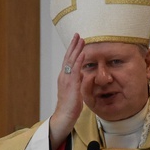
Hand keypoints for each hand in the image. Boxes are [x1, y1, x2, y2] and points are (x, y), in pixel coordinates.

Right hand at [50, 33, 85, 148]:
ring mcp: (66, 80)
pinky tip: (82, 53)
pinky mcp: (71, 84)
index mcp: (65, 77)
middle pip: (68, 57)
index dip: (72, 50)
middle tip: (77, 34)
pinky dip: (79, 60)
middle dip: (73, 45)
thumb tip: (85, 75)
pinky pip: (75, 70)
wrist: (65, 116)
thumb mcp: (76, 91)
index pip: (68, 61)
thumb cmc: (71, 106)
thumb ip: (79, 82)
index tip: (77, 40)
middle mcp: (64, 76)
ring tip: (80, 39)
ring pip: (71, 61)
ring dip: (76, 49)